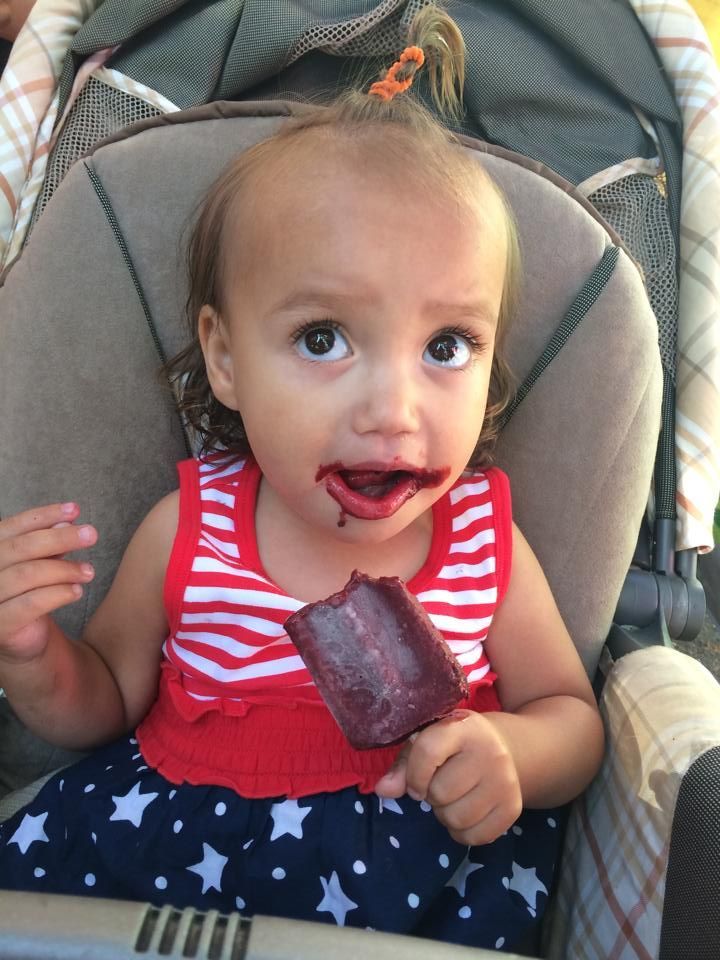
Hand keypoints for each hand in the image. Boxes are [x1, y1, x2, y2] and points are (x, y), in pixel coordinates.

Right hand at [0, 503, 96, 663]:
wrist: (23, 639)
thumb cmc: (29, 592)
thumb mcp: (40, 563)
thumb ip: (49, 544)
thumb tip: (67, 522)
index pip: (10, 527)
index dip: (43, 516)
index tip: (75, 510)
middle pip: (20, 548)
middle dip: (60, 538)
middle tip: (91, 534)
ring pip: (27, 574)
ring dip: (64, 569)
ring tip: (89, 570)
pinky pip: (31, 604)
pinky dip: (58, 594)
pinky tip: (77, 591)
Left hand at [374, 710, 522, 844]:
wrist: (506, 748)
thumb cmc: (456, 746)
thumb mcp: (429, 742)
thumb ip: (404, 765)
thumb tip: (383, 790)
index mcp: (463, 728)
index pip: (428, 752)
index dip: (414, 775)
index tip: (415, 784)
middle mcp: (489, 753)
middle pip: (441, 792)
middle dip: (432, 795)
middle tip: (441, 785)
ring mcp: (505, 781)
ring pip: (457, 818)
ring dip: (446, 815)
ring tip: (453, 798)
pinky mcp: (513, 807)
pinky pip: (476, 837)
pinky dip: (463, 832)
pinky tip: (467, 812)